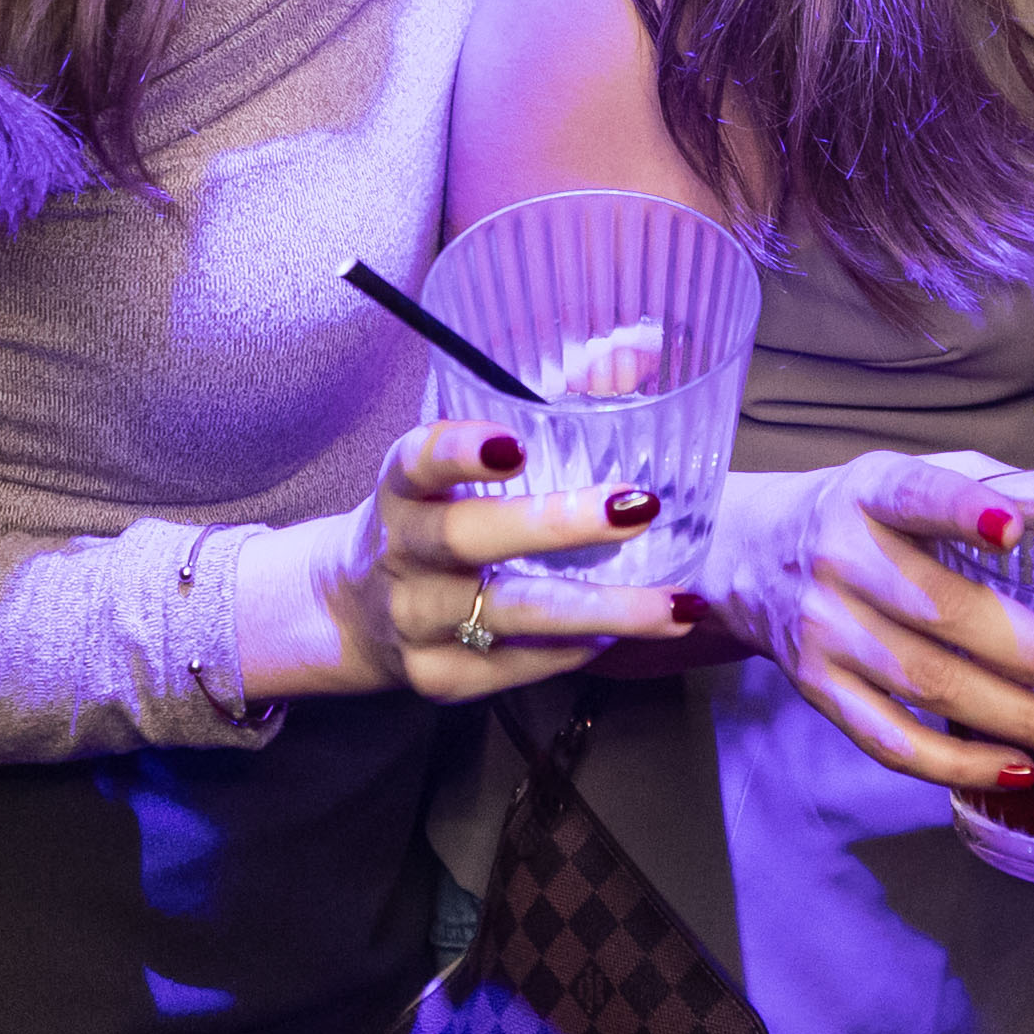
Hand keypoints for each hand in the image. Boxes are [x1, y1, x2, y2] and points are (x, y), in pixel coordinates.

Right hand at [311, 420, 692, 700]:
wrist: (354, 613)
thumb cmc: (431, 517)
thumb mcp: (447, 471)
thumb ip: (526, 420)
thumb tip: (637, 355)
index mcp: (401, 488)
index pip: (418, 461)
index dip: (461, 454)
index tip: (515, 445)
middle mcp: (402, 553)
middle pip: (470, 539)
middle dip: (559, 525)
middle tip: (639, 508)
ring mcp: (416, 621)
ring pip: (513, 615)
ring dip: (604, 609)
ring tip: (678, 606)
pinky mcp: (437, 678)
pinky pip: (518, 666)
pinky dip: (577, 649)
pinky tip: (626, 634)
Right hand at [698, 456, 1033, 793]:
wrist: (758, 554)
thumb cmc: (877, 516)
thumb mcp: (939, 481)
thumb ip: (1033, 496)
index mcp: (874, 491)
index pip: (917, 495)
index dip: (961, 510)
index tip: (1010, 530)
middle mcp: (839, 557)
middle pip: (942, 611)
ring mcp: (823, 629)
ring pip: (926, 683)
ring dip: (1016, 716)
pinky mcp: (817, 687)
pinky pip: (888, 739)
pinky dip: (956, 764)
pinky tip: (1018, 769)